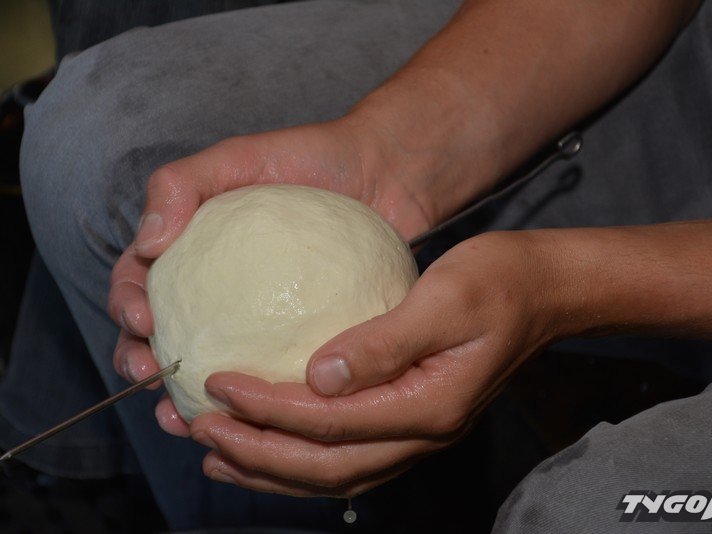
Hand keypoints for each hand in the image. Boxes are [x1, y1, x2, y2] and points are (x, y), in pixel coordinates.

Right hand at [108, 119, 434, 389]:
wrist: (384, 173)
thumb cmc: (310, 157)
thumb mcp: (239, 155)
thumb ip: (181, 183)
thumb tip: (146, 244)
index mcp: (192, 251)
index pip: (139, 282)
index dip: (126, 307)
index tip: (144, 324)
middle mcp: (219, 289)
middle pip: (164, 335)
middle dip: (142, 366)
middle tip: (152, 382)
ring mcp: (260, 317)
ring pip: (212, 365)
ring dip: (186, 398)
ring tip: (186, 419)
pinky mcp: (301, 336)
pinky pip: (275, 371)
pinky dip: (259, 397)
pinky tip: (257, 416)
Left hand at [179, 231, 570, 496]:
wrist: (547, 291)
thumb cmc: (501, 281)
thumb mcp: (447, 296)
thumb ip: (385, 339)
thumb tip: (320, 375)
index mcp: (428, 406)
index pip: (329, 421)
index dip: (267, 409)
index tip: (216, 383)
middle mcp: (422, 433)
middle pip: (323, 465)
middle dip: (254, 453)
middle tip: (195, 427)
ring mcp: (419, 432)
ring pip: (332, 472)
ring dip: (270, 467)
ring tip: (216, 451)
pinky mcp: (413, 418)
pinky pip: (347, 455)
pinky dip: (301, 457)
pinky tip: (271, 441)